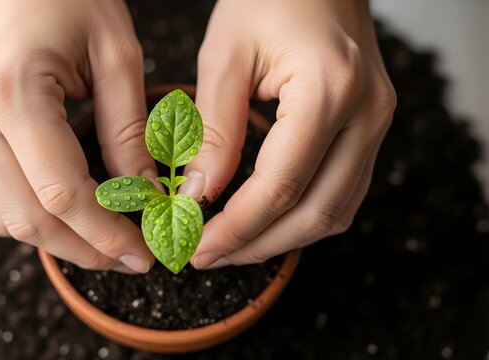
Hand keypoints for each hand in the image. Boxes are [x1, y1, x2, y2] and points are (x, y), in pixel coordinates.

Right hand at [0, 0, 155, 272]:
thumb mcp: (116, 54)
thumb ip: (128, 130)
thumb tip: (143, 192)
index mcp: (13, 94)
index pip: (61, 193)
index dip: (104, 233)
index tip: (141, 252)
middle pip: (27, 218)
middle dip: (83, 249)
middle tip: (129, 257)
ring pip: (4, 216)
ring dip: (57, 239)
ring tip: (104, 242)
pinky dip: (32, 217)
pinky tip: (68, 216)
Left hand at [182, 0, 395, 267]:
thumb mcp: (225, 57)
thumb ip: (213, 131)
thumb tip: (197, 195)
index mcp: (328, 91)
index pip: (280, 187)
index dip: (236, 227)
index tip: (197, 246)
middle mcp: (366, 113)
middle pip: (316, 212)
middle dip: (258, 244)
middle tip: (207, 255)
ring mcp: (376, 121)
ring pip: (336, 211)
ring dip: (281, 237)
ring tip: (232, 245)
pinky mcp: (370, 125)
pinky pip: (343, 190)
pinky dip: (303, 215)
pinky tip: (266, 219)